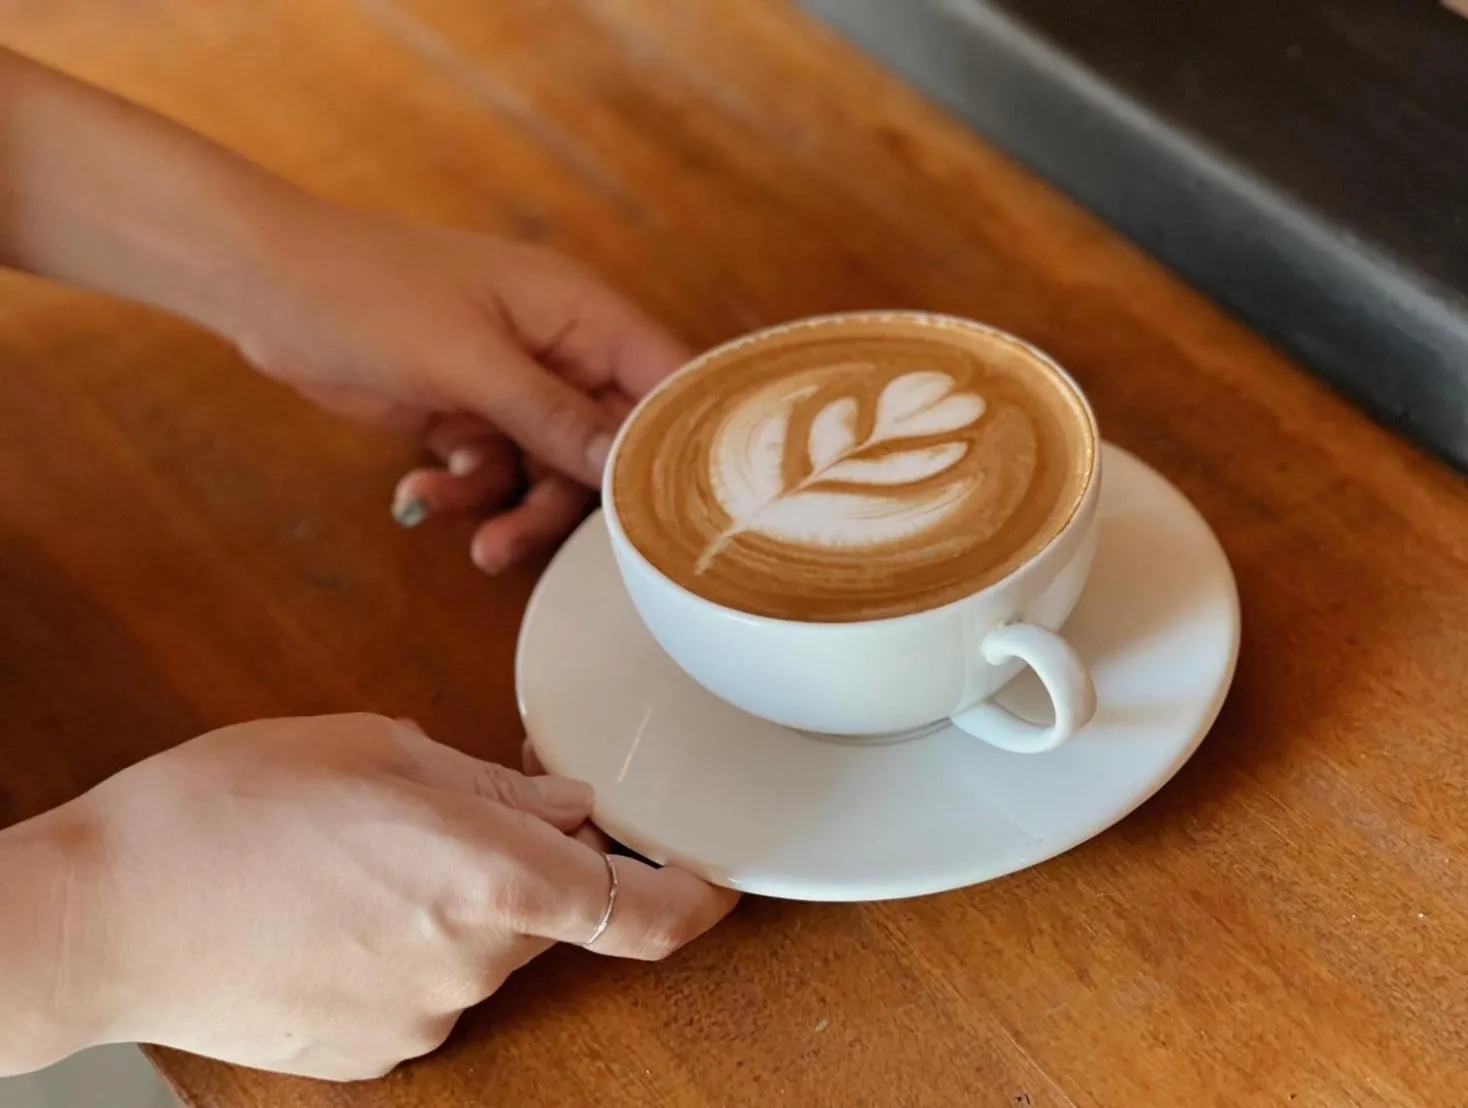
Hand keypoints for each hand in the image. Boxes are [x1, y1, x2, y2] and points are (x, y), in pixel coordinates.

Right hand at [64, 714, 736, 1080]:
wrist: (101, 915)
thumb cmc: (226, 810)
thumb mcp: (374, 750)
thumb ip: (494, 786)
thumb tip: (570, 808)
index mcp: (491, 876)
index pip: (641, 913)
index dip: (696, 900)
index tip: (717, 880)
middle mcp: (473, 964)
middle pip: (544, 913)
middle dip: (516, 864)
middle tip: (432, 815)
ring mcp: (420, 1020)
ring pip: (479, 948)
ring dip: (448, 902)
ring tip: (351, 859)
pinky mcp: (369, 1055)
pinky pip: (422, 989)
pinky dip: (402, 946)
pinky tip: (327, 911)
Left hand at [234, 204, 689, 571]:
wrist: (264, 287)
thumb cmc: (368, 292)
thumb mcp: (469, 362)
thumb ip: (552, 415)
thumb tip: (625, 461)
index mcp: (580, 312)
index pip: (666, 379)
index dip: (680, 441)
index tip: (681, 508)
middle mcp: (560, 350)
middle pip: (609, 443)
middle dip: (574, 499)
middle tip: (543, 539)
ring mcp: (514, 384)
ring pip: (550, 470)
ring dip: (515, 510)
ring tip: (481, 545)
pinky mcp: (470, 413)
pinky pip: (496, 471)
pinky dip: (466, 491)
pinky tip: (418, 497)